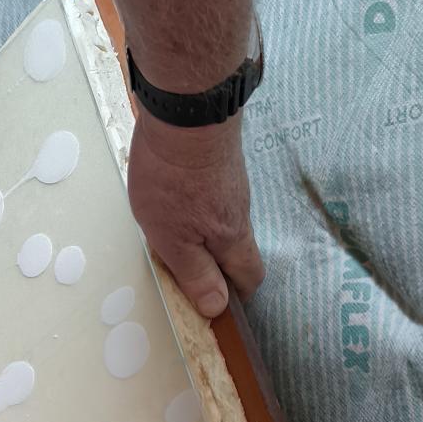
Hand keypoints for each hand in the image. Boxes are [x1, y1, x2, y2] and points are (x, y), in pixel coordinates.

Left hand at [126, 113, 264, 318]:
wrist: (185, 112)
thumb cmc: (174, 180)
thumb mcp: (174, 240)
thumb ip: (195, 274)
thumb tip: (217, 308)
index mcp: (232, 239)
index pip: (249, 277)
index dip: (235, 295)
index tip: (213, 300)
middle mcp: (241, 213)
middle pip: (239, 250)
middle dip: (218, 265)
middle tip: (186, 268)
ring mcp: (233, 186)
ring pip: (226, 222)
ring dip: (206, 234)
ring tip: (173, 230)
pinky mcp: (221, 164)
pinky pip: (216, 197)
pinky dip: (200, 207)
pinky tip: (176, 198)